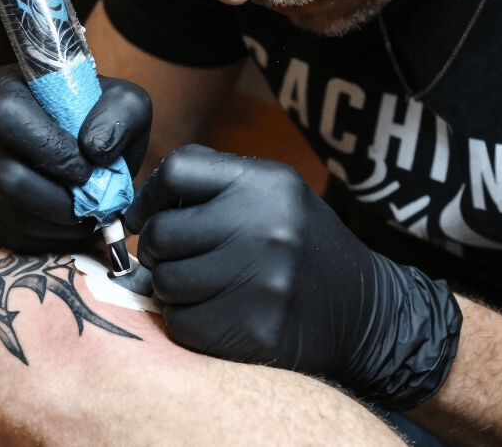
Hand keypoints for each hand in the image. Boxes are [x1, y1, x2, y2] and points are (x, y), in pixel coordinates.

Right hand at [0, 65, 150, 250]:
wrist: (77, 135)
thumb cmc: (96, 117)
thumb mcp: (121, 100)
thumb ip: (120, 113)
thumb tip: (94, 149)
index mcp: (7, 87)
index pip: (8, 115)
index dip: (51, 150)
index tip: (86, 168)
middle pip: (4, 176)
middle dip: (57, 199)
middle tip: (88, 202)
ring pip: (5, 211)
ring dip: (55, 223)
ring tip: (86, 216)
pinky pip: (4, 231)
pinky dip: (45, 236)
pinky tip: (68, 225)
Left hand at [126, 145, 461, 409]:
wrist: (364, 311)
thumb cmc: (302, 247)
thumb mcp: (275, 194)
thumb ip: (212, 184)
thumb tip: (136, 206)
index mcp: (268, 184)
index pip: (178, 169)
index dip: (150, 196)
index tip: (144, 216)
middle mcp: (266, 228)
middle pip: (162, 231)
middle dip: (157, 249)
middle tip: (175, 258)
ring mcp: (263, 283)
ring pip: (165, 282)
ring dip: (171, 288)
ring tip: (201, 287)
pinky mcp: (255, 332)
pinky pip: (182, 324)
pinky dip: (187, 322)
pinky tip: (215, 315)